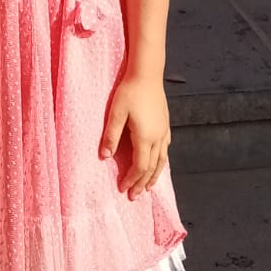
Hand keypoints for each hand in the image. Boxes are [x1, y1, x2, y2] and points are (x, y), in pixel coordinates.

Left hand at [101, 76, 170, 199]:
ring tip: (149, 187)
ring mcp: (164, 131)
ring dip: (154, 175)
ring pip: (162, 160)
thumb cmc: (129, 91)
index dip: (132, 180)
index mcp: (145, 137)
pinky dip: (161, 162)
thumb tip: (104, 157)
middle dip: (143, 183)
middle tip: (135, 196)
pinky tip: (158, 162)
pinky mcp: (165, 124)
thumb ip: (110, 136)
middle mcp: (158, 137)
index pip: (140, 166)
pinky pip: (165, 150)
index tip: (123, 189)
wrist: (147, 73)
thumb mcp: (116, 113)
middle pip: (152, 167)